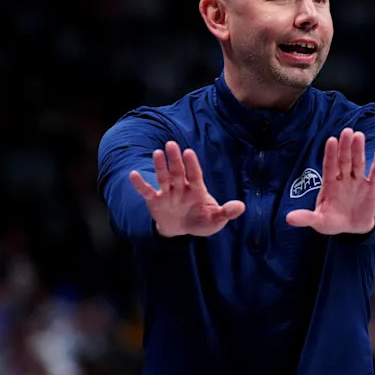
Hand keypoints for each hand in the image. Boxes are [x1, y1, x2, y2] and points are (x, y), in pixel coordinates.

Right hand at [129, 141, 244, 236]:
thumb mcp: (215, 220)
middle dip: (175, 159)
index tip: (189, 152)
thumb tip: (241, 207)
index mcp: (197, 190)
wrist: (181, 230)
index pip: (195, 175)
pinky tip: (133, 175)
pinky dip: (140, 184)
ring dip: (160, 167)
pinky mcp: (155, 201)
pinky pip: (147, 192)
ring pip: (164, 178)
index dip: (192, 164)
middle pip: (178, 172)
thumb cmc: (200, 221)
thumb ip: (226, 213)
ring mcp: (168, 193)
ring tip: (157, 153)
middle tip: (171, 144)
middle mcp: (181, 188)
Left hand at [286, 128, 374, 234]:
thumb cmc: (333, 221)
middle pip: (344, 160)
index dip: (330, 154)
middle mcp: (343, 179)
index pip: (329, 166)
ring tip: (359, 135)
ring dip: (359, 150)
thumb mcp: (319, 221)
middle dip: (345, 147)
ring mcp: (358, 181)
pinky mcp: (372, 186)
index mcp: (330, 184)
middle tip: (346, 131)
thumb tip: (287, 218)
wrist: (353, 228)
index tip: (331, 140)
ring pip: (358, 163)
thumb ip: (306, 218)